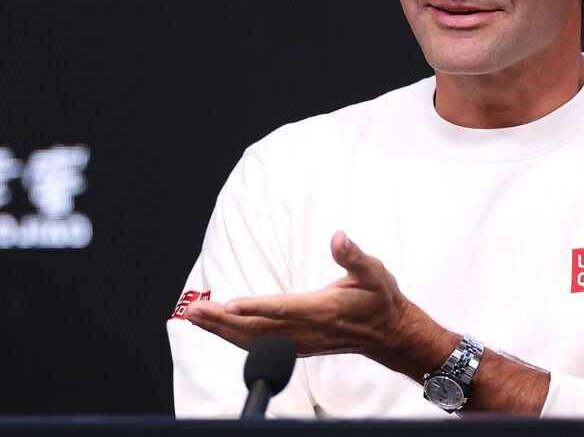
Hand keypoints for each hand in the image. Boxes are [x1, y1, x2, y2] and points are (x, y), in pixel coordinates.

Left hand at [184, 231, 453, 373]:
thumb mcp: (374, 272)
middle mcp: (307, 329)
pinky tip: (219, 329)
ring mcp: (301, 341)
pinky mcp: (297, 346)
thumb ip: (353, 256)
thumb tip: (338, 238)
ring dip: (222, 330)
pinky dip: (235, 338)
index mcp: (322, 309)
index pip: (283, 308)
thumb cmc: (379, 299)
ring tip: (195, 317)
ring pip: (255, 340)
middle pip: (258, 328)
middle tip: (194, 310)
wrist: (388, 332)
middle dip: (223, 321)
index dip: (255, 307)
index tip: (229, 304)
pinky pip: (261, 345)